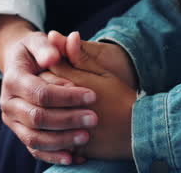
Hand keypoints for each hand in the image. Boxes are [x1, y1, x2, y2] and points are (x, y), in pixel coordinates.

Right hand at [0, 16, 97, 166]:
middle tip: (94, 119)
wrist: (20, 64)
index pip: (41, 92)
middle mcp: (8, 103)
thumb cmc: (35, 51)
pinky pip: (35, 150)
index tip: (93, 95)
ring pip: (35, 138)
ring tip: (86, 137)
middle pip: (37, 118)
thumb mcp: (38, 41)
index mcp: (12, 79)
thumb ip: (47, 47)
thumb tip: (53, 56)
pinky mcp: (20, 133)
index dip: (67, 96)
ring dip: (62, 141)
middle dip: (68, 120)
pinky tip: (76, 157)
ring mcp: (13, 121)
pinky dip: (55, 156)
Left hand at [49, 32, 137, 160]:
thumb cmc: (121, 98)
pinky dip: (50, 134)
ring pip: (45, 119)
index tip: (48, 69)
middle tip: (45, 89)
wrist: (139, 129)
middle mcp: (71, 106)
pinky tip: (54, 130)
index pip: (49, 72)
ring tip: (49, 110)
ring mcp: (71, 127)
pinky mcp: (73, 146)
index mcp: (77, 84)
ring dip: (44, 113)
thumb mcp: (103, 74)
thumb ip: (82, 57)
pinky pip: (52, 140)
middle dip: (41, 90)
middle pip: (42, 94)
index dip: (46, 69)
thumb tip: (70, 35)